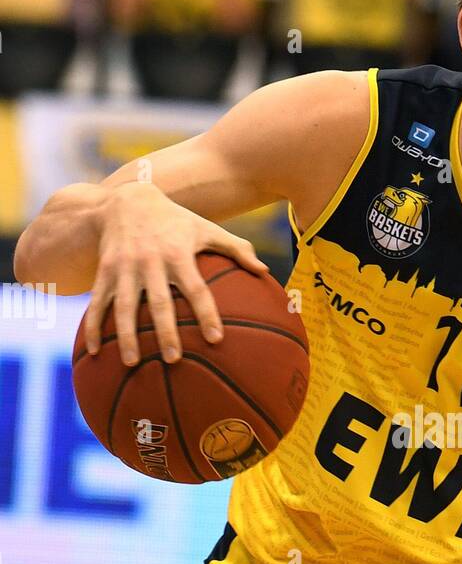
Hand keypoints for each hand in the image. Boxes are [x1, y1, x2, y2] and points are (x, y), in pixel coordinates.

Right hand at [84, 181, 268, 365]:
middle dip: (165, 330)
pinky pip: (98, 302)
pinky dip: (93, 327)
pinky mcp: (104, 271)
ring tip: (131, 363)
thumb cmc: (175, 221)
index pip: (197, 289)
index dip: (207, 313)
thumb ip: (236, 248)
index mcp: (178, 254)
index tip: (216, 339)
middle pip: (159, 302)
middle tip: (173, 358)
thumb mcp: (205, 228)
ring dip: (126, 335)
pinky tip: (95, 352)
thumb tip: (265, 271)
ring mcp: (124, 267)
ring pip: (125, 306)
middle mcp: (150, 261)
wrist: (127, 199)